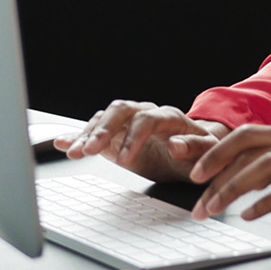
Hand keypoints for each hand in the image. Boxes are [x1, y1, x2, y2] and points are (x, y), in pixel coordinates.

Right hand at [55, 100, 229, 181]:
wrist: (193, 153)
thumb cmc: (202, 151)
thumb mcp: (207, 152)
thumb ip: (194, 148)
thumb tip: (177, 145)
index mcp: (169, 117)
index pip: (148, 119)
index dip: (135, 136)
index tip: (127, 159)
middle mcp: (145, 114)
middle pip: (121, 111)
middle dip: (104, 129)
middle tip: (90, 150)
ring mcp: (128, 123)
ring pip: (105, 119)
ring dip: (88, 135)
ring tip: (74, 152)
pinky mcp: (116, 136)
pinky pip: (95, 131)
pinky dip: (78, 137)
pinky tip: (63, 143)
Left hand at [187, 124, 270, 234]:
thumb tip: (252, 178)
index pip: (250, 133)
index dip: (217, 147)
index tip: (193, 166)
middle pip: (250, 144)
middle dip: (215, 165)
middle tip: (194, 189)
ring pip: (264, 167)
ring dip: (231, 188)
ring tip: (213, 209)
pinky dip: (264, 203)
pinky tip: (249, 215)